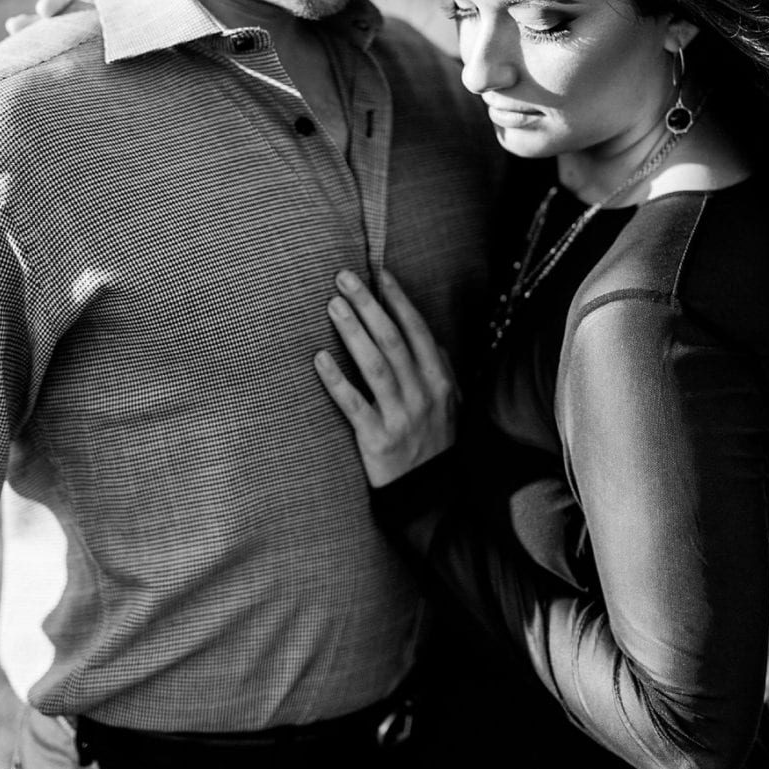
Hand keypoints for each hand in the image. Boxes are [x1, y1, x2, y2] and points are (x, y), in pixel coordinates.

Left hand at [314, 268, 458, 486]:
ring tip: (333, 304)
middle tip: (343, 277)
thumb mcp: (450, 404)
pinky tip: (319, 358)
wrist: (432, 495)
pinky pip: (353, 405)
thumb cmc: (435, 442)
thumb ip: (442, 370)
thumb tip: (432, 339)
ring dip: (353, 331)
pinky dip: (336, 380)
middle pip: (392, 340)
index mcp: (439, 380)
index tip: (378, 272)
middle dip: (369, 304)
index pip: (417, 330)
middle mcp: (422, 393)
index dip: (397, 299)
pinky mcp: (377, 439)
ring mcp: (401, 416)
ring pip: (375, 365)